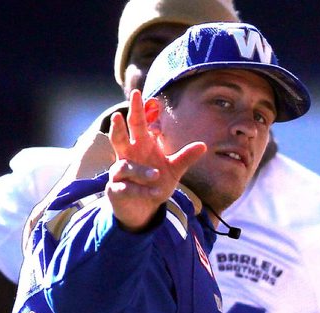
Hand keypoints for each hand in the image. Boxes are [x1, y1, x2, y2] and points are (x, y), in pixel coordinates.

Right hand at [106, 89, 205, 231]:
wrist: (142, 209)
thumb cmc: (154, 184)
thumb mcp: (173, 171)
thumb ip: (184, 158)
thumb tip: (203, 145)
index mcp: (141, 145)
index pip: (138, 124)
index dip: (139, 110)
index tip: (142, 96)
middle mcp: (127, 156)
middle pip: (120, 136)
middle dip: (120, 124)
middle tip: (118, 113)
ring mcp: (119, 173)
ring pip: (125, 166)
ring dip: (140, 171)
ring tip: (156, 175)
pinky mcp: (116, 190)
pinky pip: (127, 188)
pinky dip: (140, 191)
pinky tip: (153, 194)